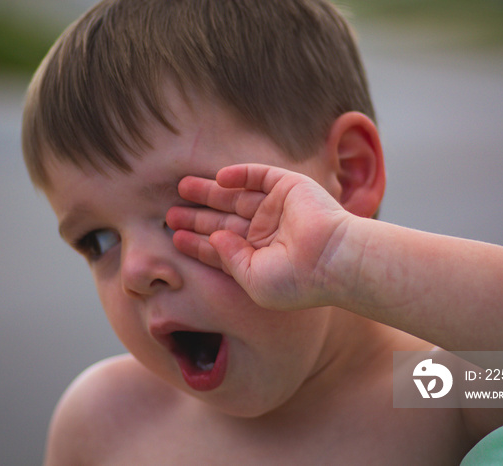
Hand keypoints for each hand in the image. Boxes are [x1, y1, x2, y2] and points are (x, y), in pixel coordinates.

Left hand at [166, 164, 364, 310]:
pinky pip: (258, 175)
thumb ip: (230, 261)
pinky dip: (239, 174)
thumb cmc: (296, 281)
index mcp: (259, 257)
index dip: (198, 243)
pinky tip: (218, 178)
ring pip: (235, 197)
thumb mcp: (254, 280)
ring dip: (210, 192)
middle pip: (223, 220)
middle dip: (197, 216)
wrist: (332, 260)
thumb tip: (213, 238)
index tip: (175, 238)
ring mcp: (277, 208)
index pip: (222, 247)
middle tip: (169, 212)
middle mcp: (267, 232)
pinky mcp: (288, 187)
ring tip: (181, 188)